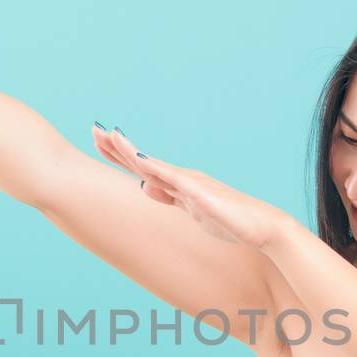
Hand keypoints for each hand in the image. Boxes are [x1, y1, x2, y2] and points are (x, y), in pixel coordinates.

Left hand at [92, 125, 292, 249]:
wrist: (263, 228)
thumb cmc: (231, 221)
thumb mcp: (192, 210)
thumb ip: (170, 197)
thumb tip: (146, 187)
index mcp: (178, 184)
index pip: (142, 168)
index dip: (120, 154)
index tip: (100, 141)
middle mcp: (183, 178)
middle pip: (143, 161)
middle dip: (117, 146)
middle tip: (94, 129)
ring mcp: (191, 184)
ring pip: (154, 166)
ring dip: (130, 152)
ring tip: (109, 136)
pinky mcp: (201, 194)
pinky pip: (174, 180)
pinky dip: (155, 168)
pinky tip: (139, 160)